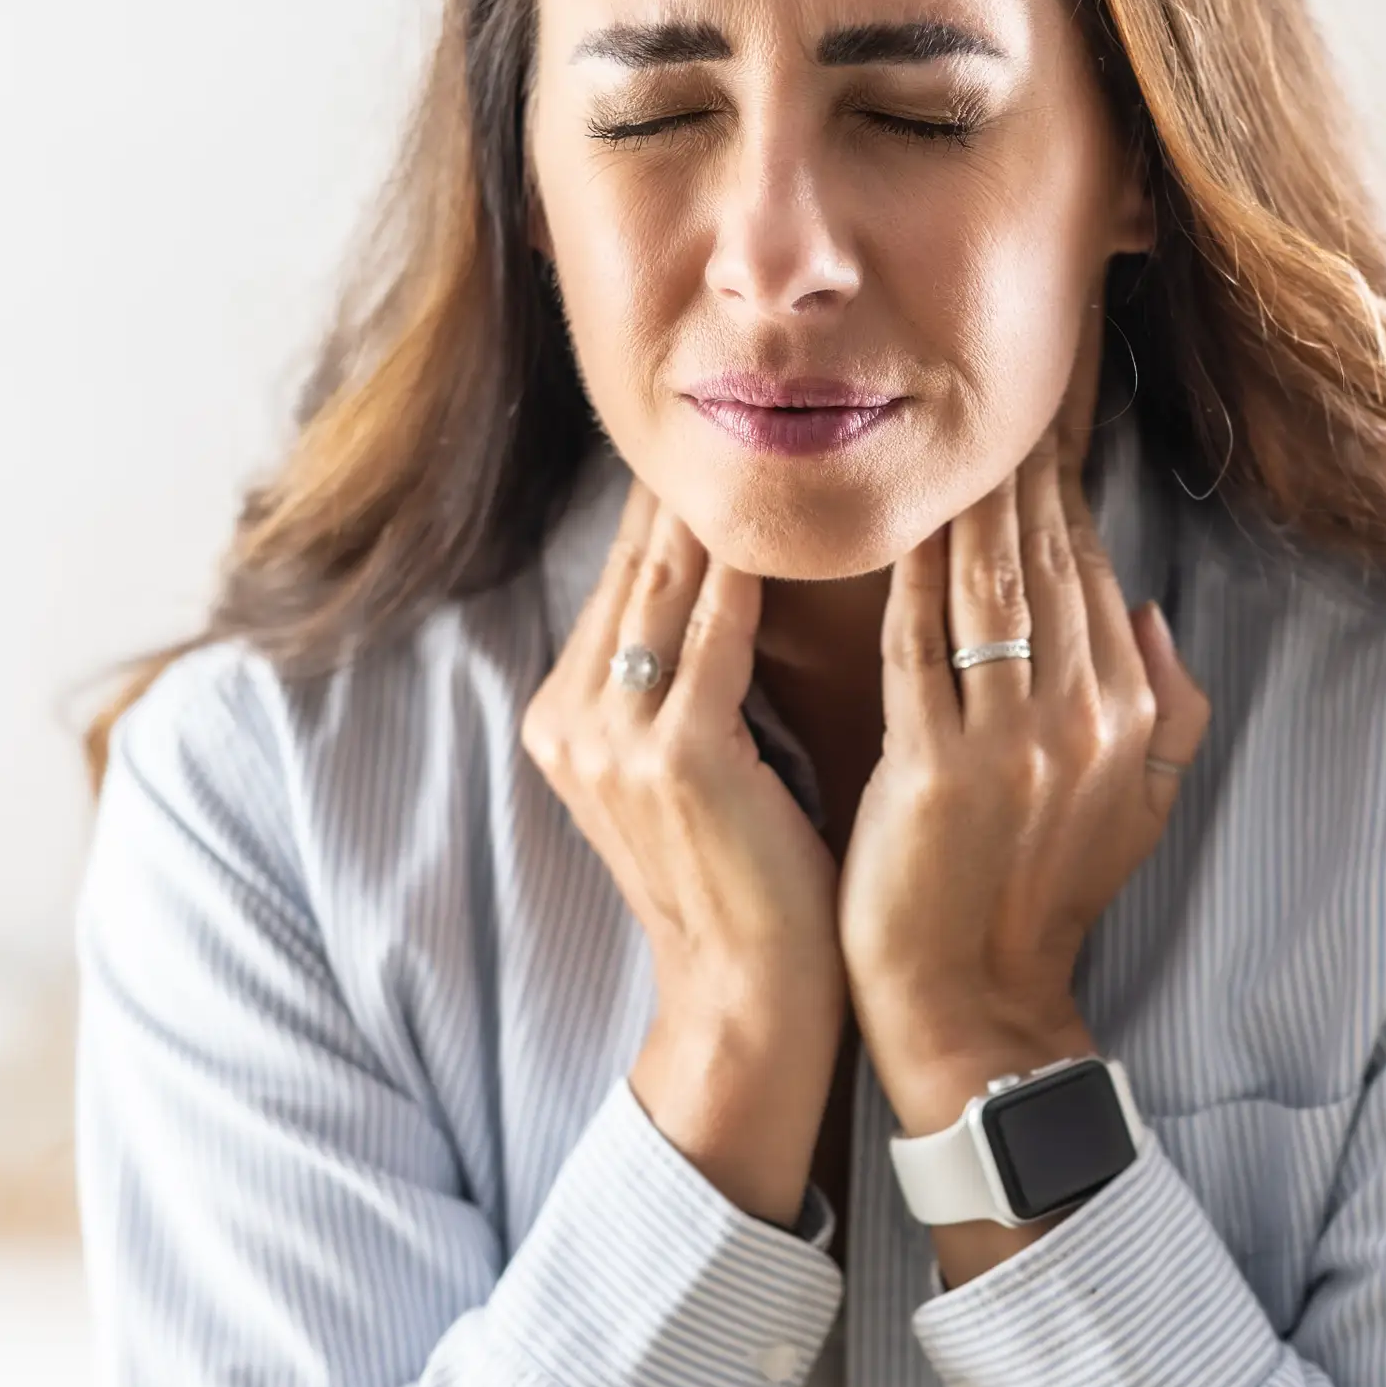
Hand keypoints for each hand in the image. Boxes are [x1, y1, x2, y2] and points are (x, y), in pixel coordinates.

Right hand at [520, 475, 844, 1227]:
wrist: (750, 1006)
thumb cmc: (759, 886)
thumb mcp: (708, 767)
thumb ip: (701, 675)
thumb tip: (748, 568)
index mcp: (571, 713)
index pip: (635, 565)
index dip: (696, 485)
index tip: (762, 409)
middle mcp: (571, 714)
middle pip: (646, 553)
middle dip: (719, 470)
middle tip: (787, 379)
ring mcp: (610, 734)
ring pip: (678, 575)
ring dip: (751, 495)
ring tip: (811, 416)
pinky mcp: (670, 756)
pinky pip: (718, 631)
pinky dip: (766, 566)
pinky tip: (814, 511)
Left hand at [841, 428, 1209, 1275]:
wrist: (975, 1008)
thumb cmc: (1042, 904)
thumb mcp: (1141, 809)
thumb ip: (1171, 709)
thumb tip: (1152, 610)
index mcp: (1129, 720)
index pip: (1091, 574)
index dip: (1058, 494)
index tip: (1028, 428)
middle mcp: (1081, 721)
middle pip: (1042, 562)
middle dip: (1011, 471)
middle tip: (976, 394)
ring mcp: (1009, 745)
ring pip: (984, 586)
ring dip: (957, 501)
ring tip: (928, 430)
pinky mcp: (934, 768)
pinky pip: (915, 643)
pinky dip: (898, 574)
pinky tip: (877, 519)